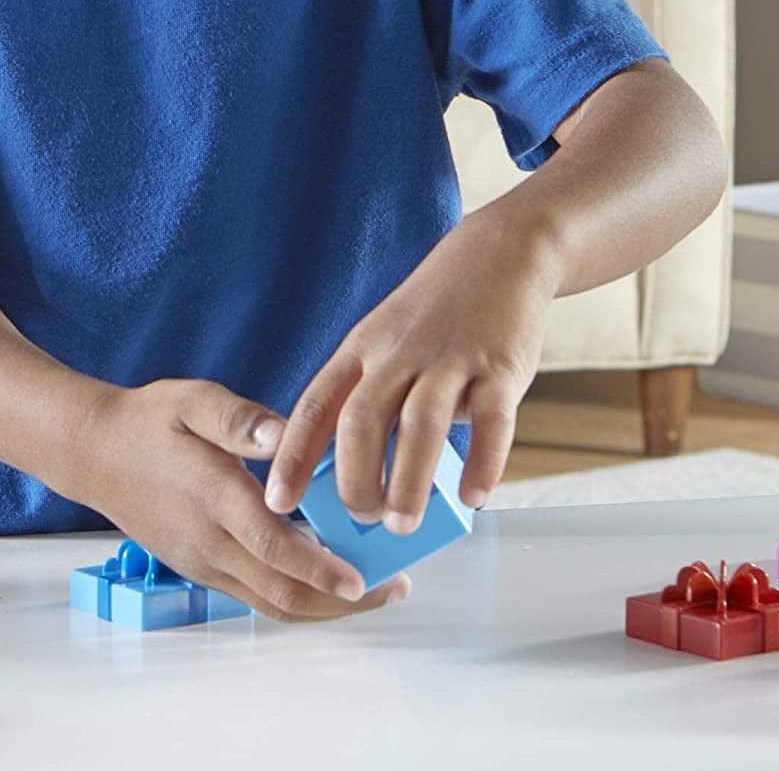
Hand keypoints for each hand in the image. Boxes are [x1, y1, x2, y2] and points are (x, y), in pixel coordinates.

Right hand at [76, 378, 411, 621]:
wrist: (95, 453)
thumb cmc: (148, 421)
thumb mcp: (193, 400)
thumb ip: (239, 418)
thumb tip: (281, 434)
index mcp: (214, 497)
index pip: (273, 546)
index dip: (320, 569)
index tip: (362, 579)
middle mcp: (209, 541)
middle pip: (281, 592)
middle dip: (340, 600)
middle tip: (390, 587)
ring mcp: (203, 562)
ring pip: (270, 604)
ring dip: (322, 606)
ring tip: (370, 590)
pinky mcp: (201, 568)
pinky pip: (255, 596)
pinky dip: (295, 597)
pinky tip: (324, 580)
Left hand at [262, 208, 559, 529]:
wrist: (498, 254)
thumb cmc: (433, 313)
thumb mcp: (383, 341)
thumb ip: (368, 397)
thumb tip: (353, 475)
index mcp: (362, 349)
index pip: (315, 406)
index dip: (293, 456)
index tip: (278, 502)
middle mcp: (399, 353)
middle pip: (362, 420)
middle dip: (356, 479)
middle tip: (361, 519)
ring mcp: (450, 359)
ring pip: (420, 425)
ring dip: (408, 482)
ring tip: (403, 523)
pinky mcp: (500, 366)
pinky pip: (491, 422)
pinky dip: (482, 464)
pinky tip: (474, 498)